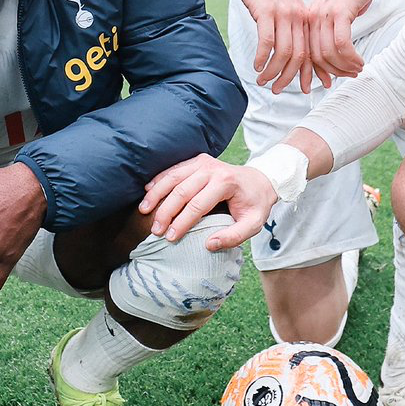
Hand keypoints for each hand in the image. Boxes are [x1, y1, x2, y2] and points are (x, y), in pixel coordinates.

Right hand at [139, 154, 274, 250]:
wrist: (261, 180)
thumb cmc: (255, 204)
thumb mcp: (254, 224)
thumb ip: (234, 236)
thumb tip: (208, 244)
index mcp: (226, 183)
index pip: (198, 205)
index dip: (182, 222)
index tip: (170, 238)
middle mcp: (212, 169)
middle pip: (182, 190)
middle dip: (166, 212)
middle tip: (155, 230)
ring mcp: (203, 162)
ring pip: (173, 177)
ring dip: (156, 194)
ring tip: (144, 211)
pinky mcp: (196, 161)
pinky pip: (174, 169)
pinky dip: (159, 180)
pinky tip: (147, 191)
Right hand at [230, 0, 311, 93]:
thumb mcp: (284, 5)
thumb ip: (289, 24)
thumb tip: (289, 48)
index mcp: (304, 18)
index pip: (311, 51)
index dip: (309, 73)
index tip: (305, 89)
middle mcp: (298, 17)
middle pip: (300, 56)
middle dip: (289, 78)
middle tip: (277, 90)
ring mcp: (283, 13)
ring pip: (284, 52)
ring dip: (274, 72)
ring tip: (263, 81)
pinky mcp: (266, 9)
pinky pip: (267, 40)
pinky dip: (263, 57)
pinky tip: (257, 65)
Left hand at [303, 0, 382, 83]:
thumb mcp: (339, 9)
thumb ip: (334, 28)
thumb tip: (338, 50)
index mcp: (309, 18)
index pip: (306, 52)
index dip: (315, 71)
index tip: (326, 83)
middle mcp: (312, 17)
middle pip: (315, 56)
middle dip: (332, 72)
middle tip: (350, 76)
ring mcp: (324, 14)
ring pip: (328, 53)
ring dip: (344, 67)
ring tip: (357, 69)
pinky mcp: (340, 11)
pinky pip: (341, 43)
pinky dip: (351, 57)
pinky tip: (360, 61)